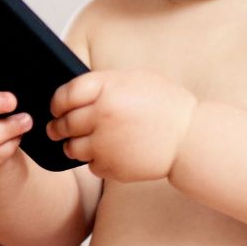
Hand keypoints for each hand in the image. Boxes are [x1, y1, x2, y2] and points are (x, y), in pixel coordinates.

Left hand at [46, 69, 197, 182]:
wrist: (190, 139)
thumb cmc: (166, 105)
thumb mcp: (137, 79)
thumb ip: (105, 82)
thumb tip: (75, 90)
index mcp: (108, 89)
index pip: (65, 95)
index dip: (56, 103)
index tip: (56, 108)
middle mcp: (102, 115)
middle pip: (64, 123)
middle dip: (58, 127)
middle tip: (57, 129)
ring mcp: (105, 144)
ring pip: (72, 148)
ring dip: (73, 146)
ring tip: (83, 142)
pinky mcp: (112, 167)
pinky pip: (91, 165)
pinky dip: (96, 161)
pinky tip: (110, 154)